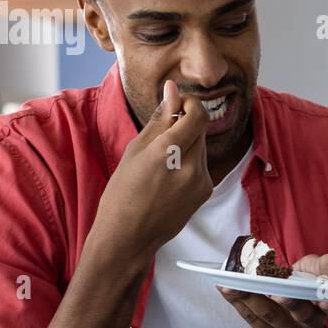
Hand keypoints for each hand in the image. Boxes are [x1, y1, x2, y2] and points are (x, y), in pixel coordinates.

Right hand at [89, 80, 212, 265]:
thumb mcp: (135, 151)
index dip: (190, 104)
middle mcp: (189, 166)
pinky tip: (169, 177)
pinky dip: (189, 162)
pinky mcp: (205, 192)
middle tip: (163, 134)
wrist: (129, 237)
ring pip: (201, 147)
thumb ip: (160, 119)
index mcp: (167, 152)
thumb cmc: (122, 192)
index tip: (178, 104)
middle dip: (185, 124)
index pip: (197, 115)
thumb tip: (172, 90)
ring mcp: (201, 181)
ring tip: (162, 161)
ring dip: (187, 144)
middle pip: (200, 129)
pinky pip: (201, 165)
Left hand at [217, 251, 327, 327]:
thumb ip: (326, 267)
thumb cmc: (303, 298)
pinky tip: (224, 287)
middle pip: (302, 311)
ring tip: (237, 284)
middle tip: (282, 293)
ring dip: (254, 297)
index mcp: (326, 308)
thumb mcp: (314, 278)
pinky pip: (250, 317)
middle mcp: (309, 323)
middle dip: (292, 301)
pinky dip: (237, 300)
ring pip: (270, 314)